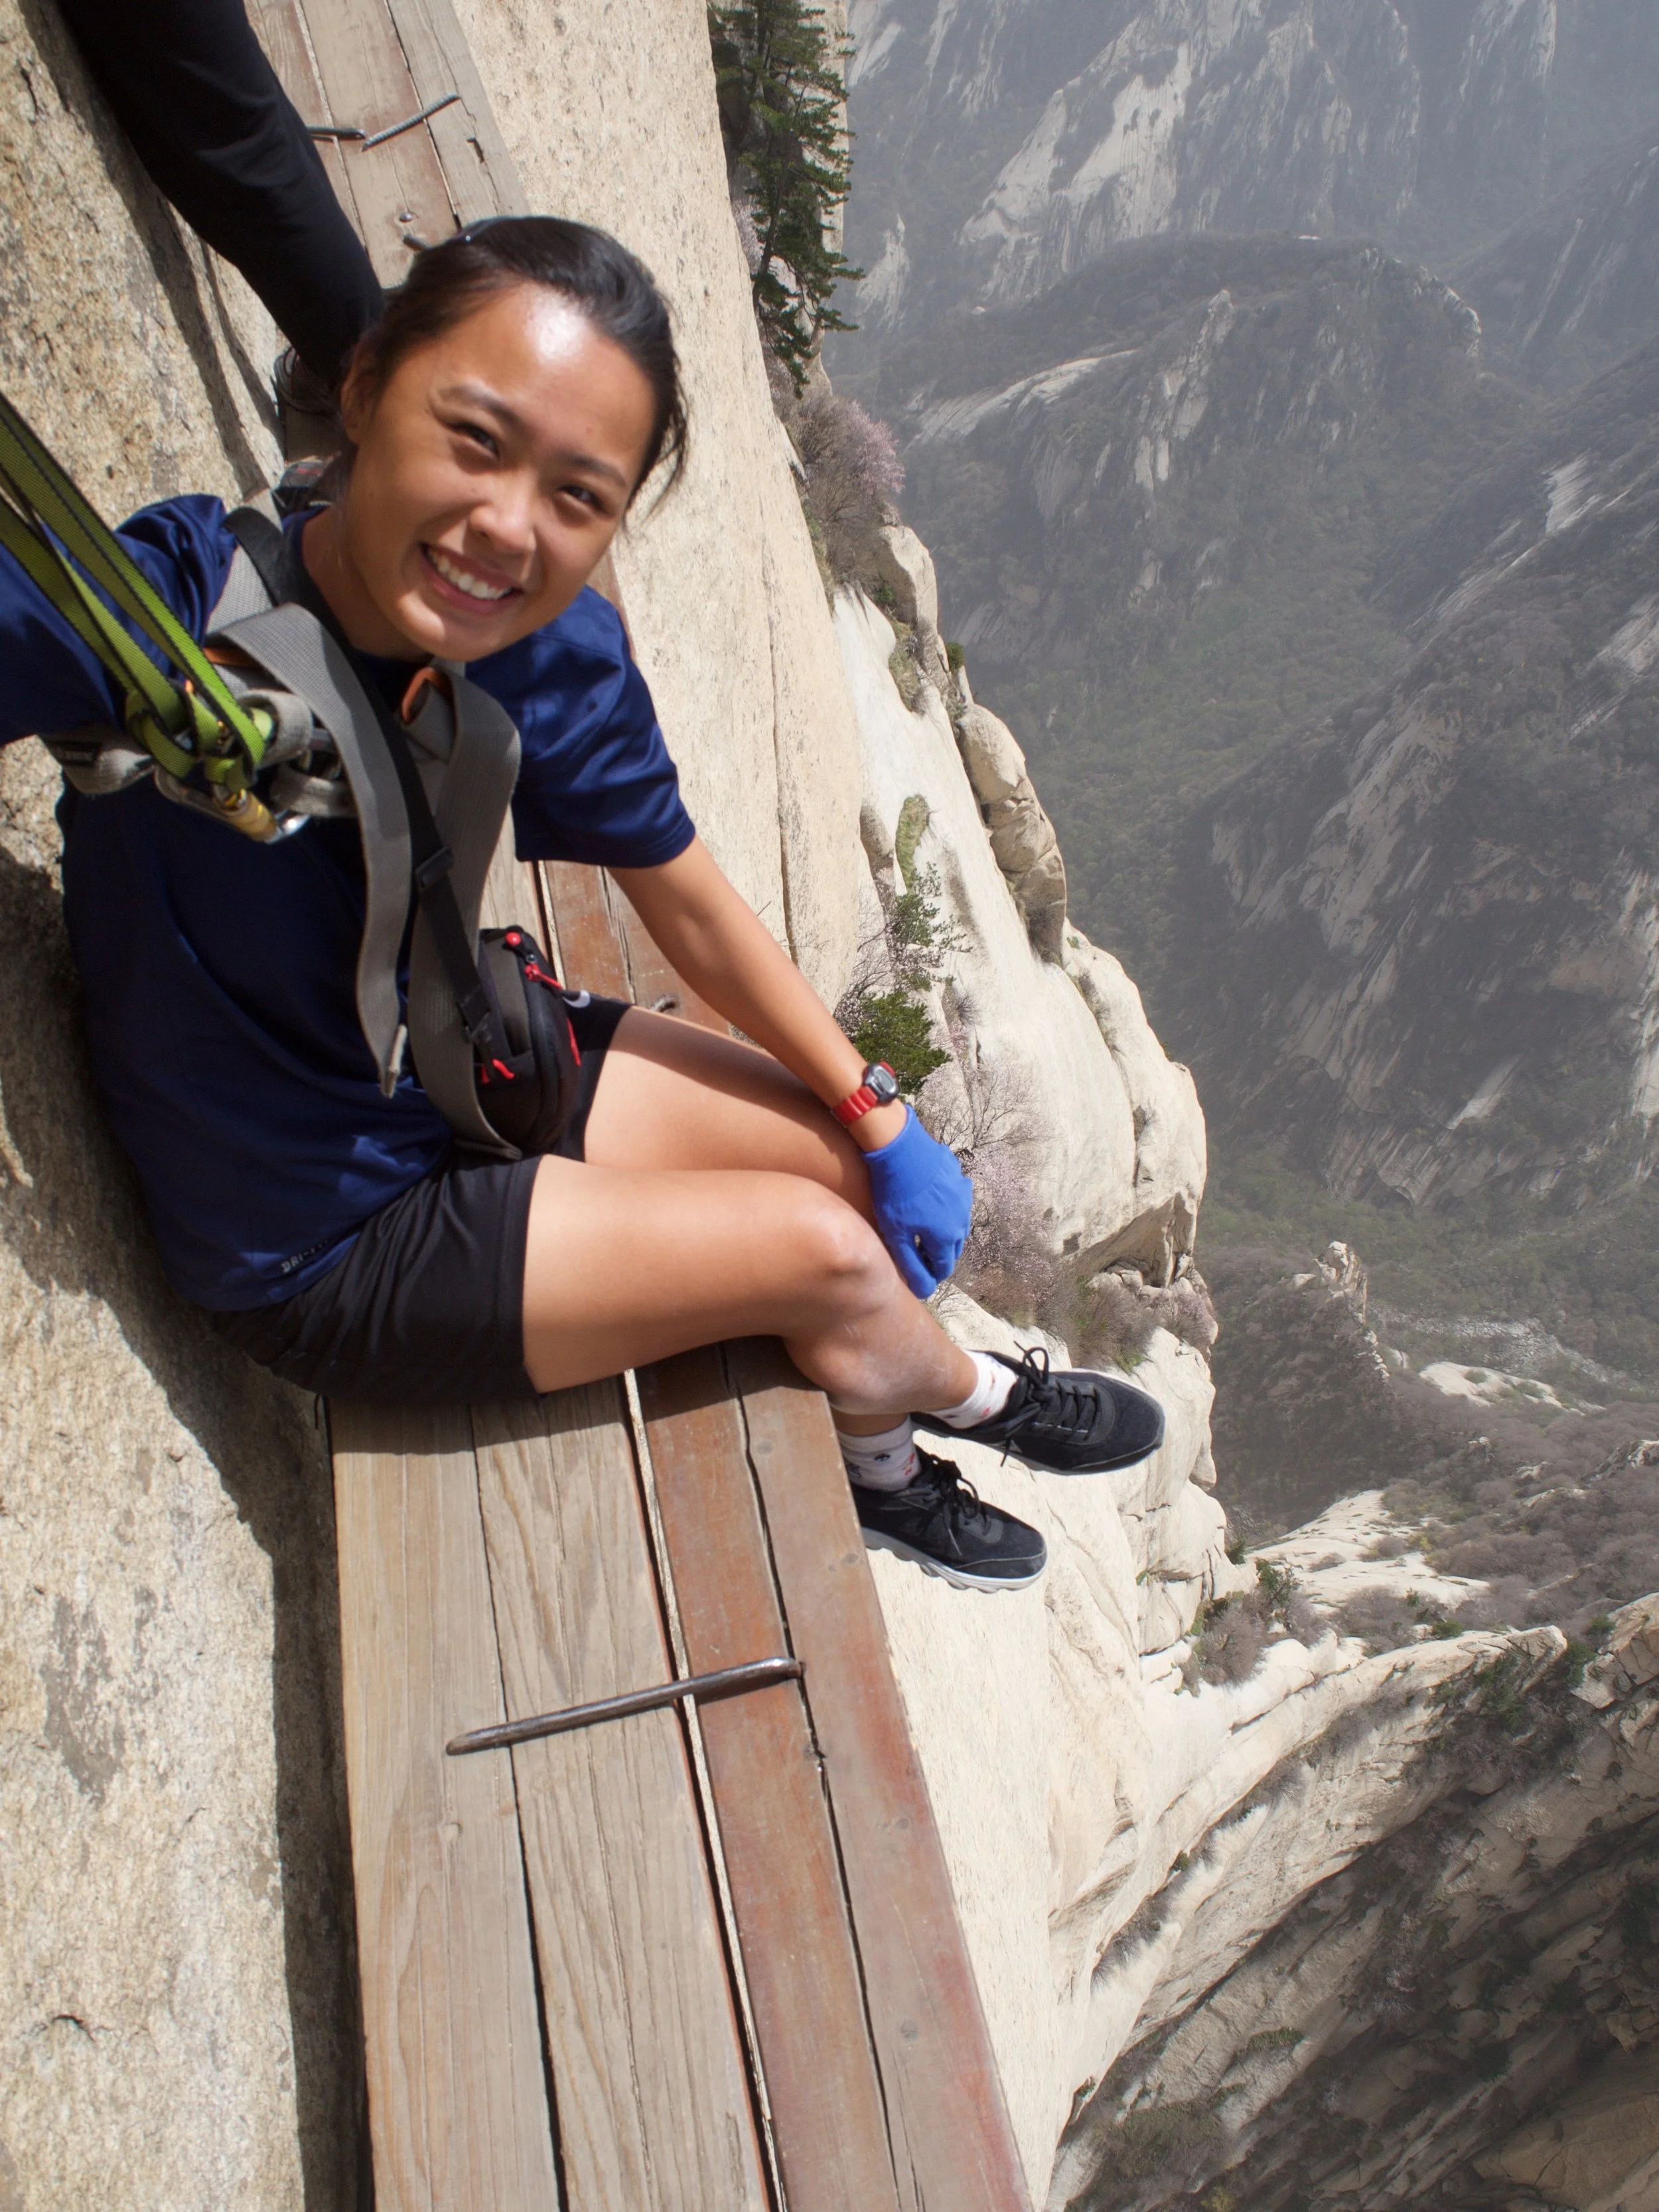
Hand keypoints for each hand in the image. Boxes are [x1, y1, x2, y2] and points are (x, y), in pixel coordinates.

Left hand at [861, 1106, 972, 1297]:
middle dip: (938, 1254)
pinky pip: (955, 1199)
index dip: (932, 1275)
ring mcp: (963, 1195)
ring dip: (944, 1230)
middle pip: (953, 1246)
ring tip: (925, 1229)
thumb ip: (912, 1266)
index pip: (944, 1267)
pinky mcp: (958, 1177)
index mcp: (947, 1237)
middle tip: (919, 1253)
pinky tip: (930, 1200)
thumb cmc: (895, 1195)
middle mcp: (962, 1219)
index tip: (919, 1275)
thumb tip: (924, 1291)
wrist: (901, 1149)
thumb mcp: (897, 1235)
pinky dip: (946, 1206)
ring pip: (957, 1223)